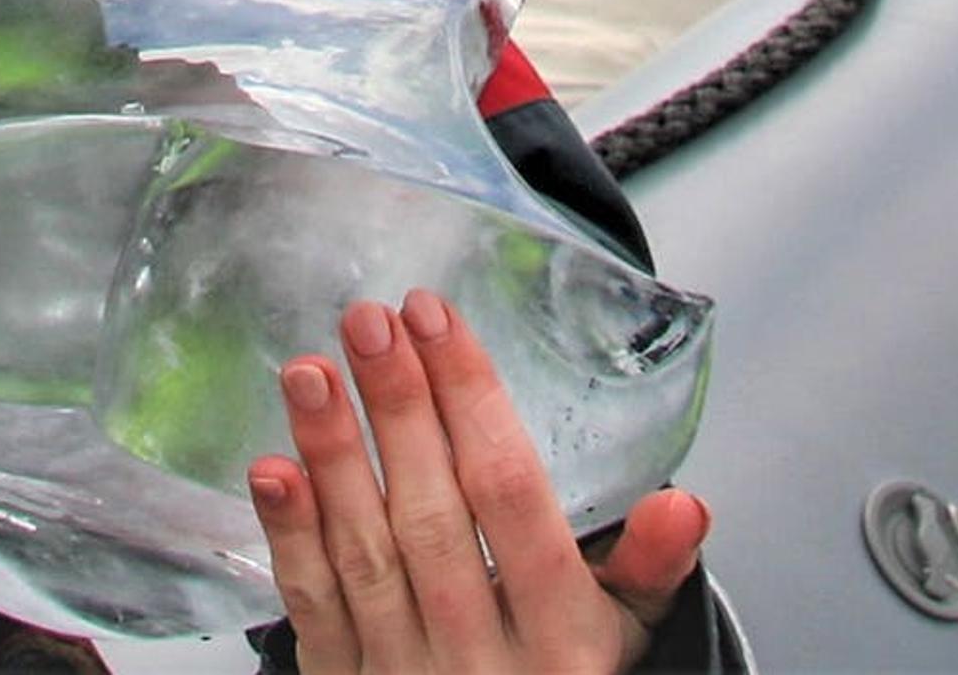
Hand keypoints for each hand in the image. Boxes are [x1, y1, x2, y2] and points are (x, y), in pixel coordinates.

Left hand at [250, 291, 707, 674]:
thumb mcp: (619, 637)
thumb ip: (647, 568)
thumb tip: (686, 504)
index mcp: (559, 632)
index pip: (512, 497)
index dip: (472, 401)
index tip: (436, 318)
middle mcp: (481, 653)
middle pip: (433, 516)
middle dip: (398, 409)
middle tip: (369, 321)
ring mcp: (407, 673)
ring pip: (367, 553)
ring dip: (333, 456)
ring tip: (309, 371)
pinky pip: (313, 607)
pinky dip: (290, 536)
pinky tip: (272, 469)